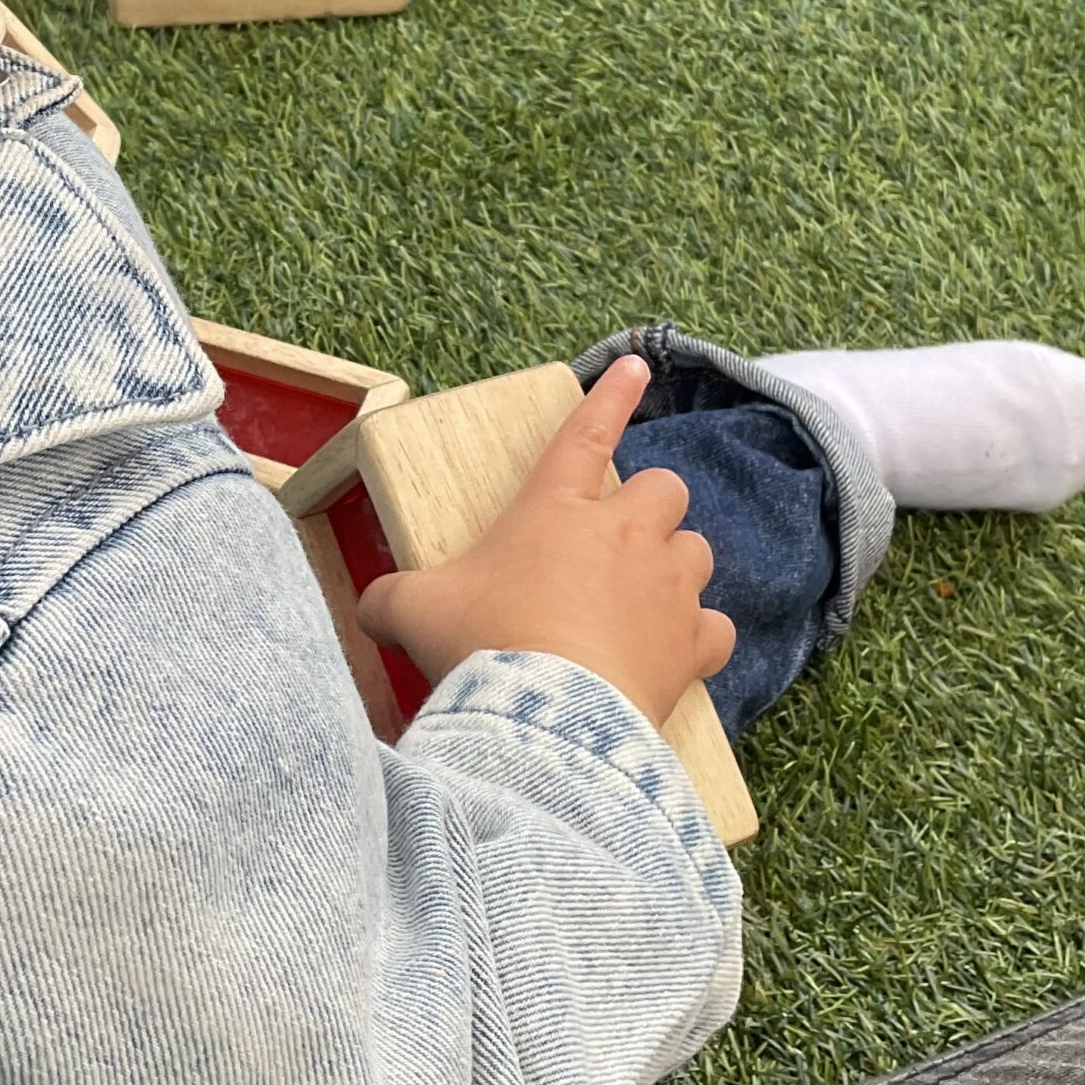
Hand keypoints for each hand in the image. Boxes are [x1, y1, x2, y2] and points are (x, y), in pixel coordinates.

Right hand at [354, 357, 735, 731]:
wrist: (544, 718)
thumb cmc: (480, 647)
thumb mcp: (413, 613)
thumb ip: (391, 600)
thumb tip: (369, 608)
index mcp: (553, 507)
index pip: (586, 433)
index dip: (612, 396)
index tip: (635, 366)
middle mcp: (620, 533)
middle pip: (665, 488)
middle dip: (649, 506)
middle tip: (619, 540)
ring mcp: (663, 585)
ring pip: (696, 549)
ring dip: (674, 567)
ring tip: (642, 599)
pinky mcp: (690, 642)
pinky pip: (715, 626)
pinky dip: (698, 637)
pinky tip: (675, 653)